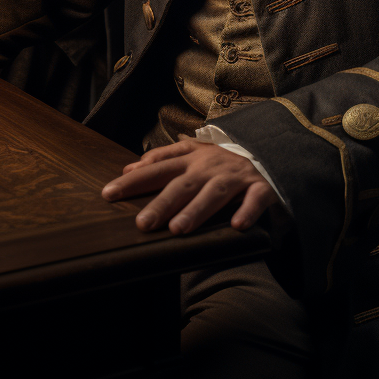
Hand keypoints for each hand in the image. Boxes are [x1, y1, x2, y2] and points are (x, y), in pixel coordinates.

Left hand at [101, 137, 278, 235]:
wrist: (269, 149)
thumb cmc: (223, 159)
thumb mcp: (193, 152)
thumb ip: (163, 158)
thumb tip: (129, 167)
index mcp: (192, 158)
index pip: (157, 168)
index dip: (134, 180)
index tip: (109, 193)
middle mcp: (210, 165)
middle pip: (183, 184)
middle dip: (162, 203)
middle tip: (142, 224)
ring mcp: (236, 175)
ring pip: (215, 192)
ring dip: (197, 210)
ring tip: (178, 229)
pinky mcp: (261, 186)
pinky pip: (255, 199)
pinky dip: (248, 211)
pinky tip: (237, 226)